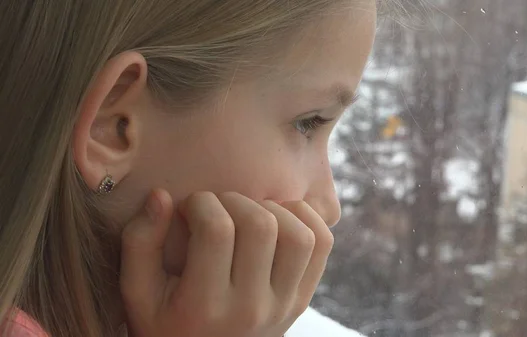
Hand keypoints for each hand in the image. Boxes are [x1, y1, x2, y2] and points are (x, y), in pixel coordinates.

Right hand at [119, 190, 333, 336]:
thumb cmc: (166, 324)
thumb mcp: (138, 294)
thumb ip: (140, 243)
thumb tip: (161, 196)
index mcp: (205, 306)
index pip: (216, 230)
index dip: (201, 203)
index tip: (189, 207)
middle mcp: (251, 308)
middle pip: (260, 225)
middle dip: (234, 200)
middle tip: (217, 208)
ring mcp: (284, 305)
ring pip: (298, 235)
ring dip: (273, 210)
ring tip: (247, 214)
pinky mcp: (302, 299)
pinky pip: (322, 244)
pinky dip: (305, 218)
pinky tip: (277, 218)